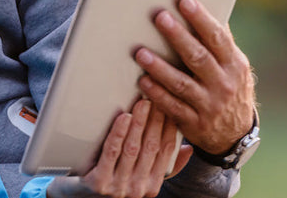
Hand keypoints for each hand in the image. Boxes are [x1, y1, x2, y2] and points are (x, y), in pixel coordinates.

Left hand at [47, 100, 190, 197]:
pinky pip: (111, 153)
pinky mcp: (100, 183)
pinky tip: (123, 117)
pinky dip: (118, 134)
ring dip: (139, 123)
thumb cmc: (112, 184)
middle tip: (156, 97)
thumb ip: (164, 166)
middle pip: (150, 147)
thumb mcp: (141, 178)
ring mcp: (119, 187)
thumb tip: (187, 148)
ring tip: (142, 103)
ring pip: (132, 148)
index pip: (166, 151)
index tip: (170, 106)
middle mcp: (139, 188)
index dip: (169, 127)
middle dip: (155, 120)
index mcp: (152, 185)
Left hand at [134, 0, 255, 155]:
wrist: (236, 135)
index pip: (218, 38)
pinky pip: (172, 106)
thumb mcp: (234, 67)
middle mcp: (224, 84)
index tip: (185, 1)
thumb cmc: (230, 88)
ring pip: (181, 84)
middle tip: (160, 17)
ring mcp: (209, 105)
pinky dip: (156, 93)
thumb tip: (208, 8)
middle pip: (198, 57)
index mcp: (234, 65)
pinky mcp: (194, 123)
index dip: (201, 19)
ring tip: (140, 52)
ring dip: (160, 67)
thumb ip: (220, 43)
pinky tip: (142, 80)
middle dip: (178, 36)